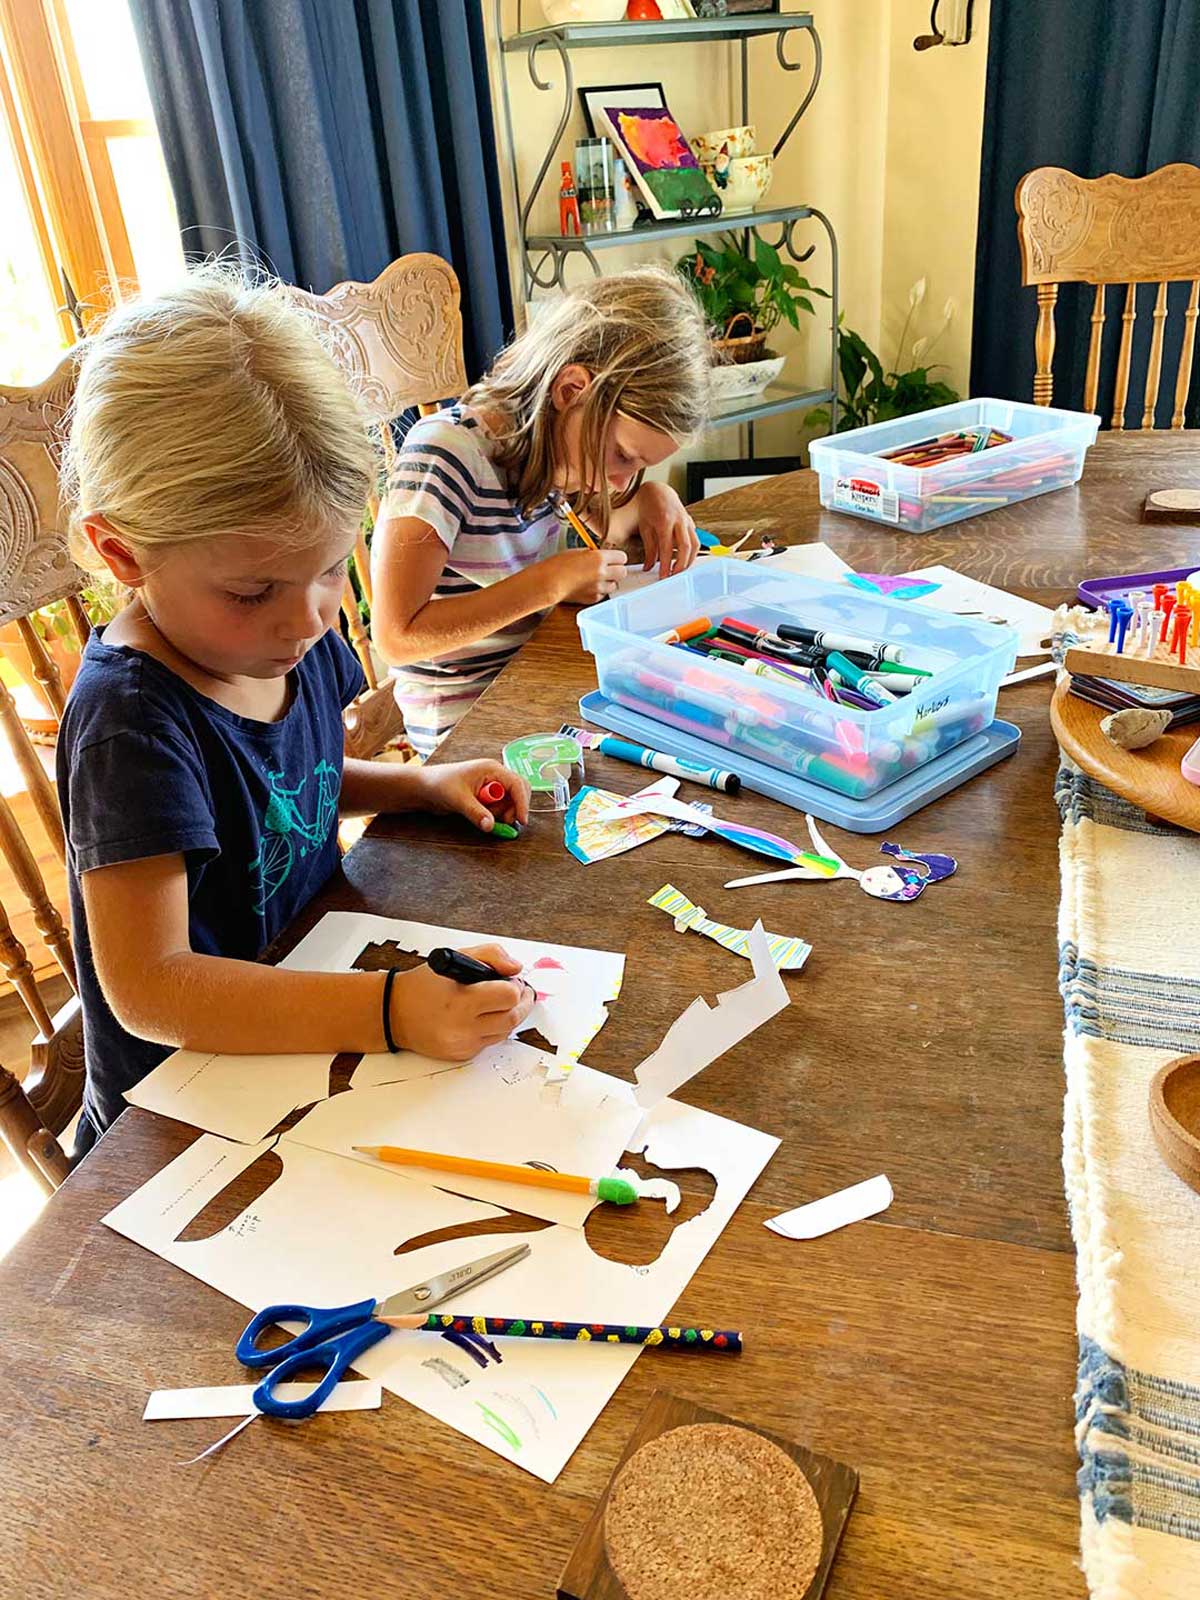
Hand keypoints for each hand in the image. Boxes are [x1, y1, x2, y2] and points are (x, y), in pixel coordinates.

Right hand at [389, 943, 533, 1058]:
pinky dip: (494, 1028)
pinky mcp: (462, 1055)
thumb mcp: (454, 957)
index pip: (508, 996)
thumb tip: (515, 968)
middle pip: (512, 1017)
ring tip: (503, 1001)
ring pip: (505, 1032)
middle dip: (522, 1002)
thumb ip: (490, 955)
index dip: (515, 985)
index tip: (512, 979)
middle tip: (519, 990)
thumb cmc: (422, 985)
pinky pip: (490, 1042)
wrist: (393, 1013)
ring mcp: (463, 1044)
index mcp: (461, 1001)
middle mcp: (462, 1027)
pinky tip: (486, 1015)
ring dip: (511, 1015)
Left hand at [416, 759, 530, 832]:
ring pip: (510, 801)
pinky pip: (500, 806)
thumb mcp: (458, 799)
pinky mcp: (486, 795)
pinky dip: (496, 814)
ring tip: (485, 817)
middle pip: (518, 791)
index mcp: (491, 769)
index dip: (522, 803)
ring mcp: (491, 785)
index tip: (521, 820)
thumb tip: (491, 826)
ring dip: (504, 812)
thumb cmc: (438, 784)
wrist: (424, 788)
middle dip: (514, 808)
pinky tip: (483, 817)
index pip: (516, 784)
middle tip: (503, 821)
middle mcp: (494, 775)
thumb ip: (476, 813)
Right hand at [545, 547, 627, 604]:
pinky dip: (598, 592)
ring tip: (596, 579)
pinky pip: (603, 595)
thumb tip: (601, 557)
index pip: (622, 557)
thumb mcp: (578, 552)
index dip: (617, 558)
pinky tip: (588, 587)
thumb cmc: (558, 565)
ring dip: (608, 582)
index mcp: (599, 557)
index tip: (613, 559)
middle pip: (623, 572)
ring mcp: (599, 587)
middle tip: (608, 569)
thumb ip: (593, 554)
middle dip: (617, 570)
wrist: (549, 582)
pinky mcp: (593, 599)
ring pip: (614, 585)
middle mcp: (602, 573)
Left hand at [635, 482, 699, 578]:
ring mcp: (687, 521)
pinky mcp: (691, 523)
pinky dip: (693, 552)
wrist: (658, 491)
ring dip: (689, 560)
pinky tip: (686, 560)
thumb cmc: (649, 508)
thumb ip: (649, 549)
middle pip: (685, 547)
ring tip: (680, 571)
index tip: (663, 576)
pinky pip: (696, 540)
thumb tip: (649, 567)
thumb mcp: (645, 528)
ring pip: (695, 544)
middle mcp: (678, 521)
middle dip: (681, 565)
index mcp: (664, 521)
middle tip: (673, 576)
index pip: (667, 548)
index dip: (666, 564)